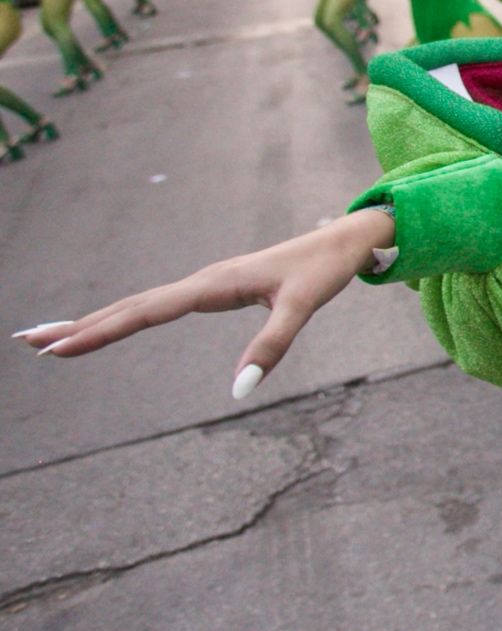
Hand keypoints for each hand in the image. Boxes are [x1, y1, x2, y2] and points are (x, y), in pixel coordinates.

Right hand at [14, 211, 392, 395]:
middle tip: (31, 342)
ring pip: (140, 305)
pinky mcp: (214, 288)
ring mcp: (205, 284)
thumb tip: (239, 390)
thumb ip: (272, 347)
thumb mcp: (303, 308)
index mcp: (214, 283)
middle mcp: (202, 281)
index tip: (62, 345)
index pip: (147, 311)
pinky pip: (159, 305)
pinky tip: (110, 325)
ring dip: (96, 320)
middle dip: (81, 325)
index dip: (103, 329)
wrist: (343, 239)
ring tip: (52, 337)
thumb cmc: (324, 270)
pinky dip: (126, 315)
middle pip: (131, 306)